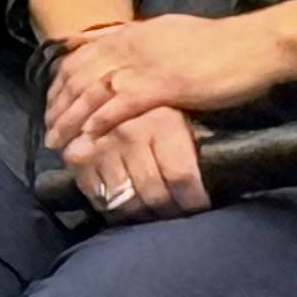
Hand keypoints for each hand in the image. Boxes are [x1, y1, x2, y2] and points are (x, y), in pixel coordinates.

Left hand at [44, 12, 281, 147]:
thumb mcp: (172, 33)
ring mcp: (147, 64)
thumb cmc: (220, 45)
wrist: (254, 45)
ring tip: (59, 141)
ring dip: (72, 118)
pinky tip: (89, 136)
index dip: (61, 79)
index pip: (82, 53)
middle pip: (80, 74)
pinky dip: (102, 121)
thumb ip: (143, 42)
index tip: (52, 101)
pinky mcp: (165, 85)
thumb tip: (121, 49)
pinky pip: (122, 105)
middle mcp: (133, 45)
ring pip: (94, 91)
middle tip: (48, 128)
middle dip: (59, 103)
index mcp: (135, 32)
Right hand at [60, 107, 209, 221]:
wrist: (103, 80)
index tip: (199, 207)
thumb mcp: (180, 109)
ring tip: (154, 214)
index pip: (181, 176)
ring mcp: (100, 148)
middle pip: (154, 194)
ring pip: (127, 203)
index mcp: (160, 122)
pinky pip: (99, 200)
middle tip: (176, 214)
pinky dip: (115, 211)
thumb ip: (193, 141)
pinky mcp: (77, 159)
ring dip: (143, 216)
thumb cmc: (155, 101)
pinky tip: (128, 208)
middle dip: (170, 212)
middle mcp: (129, 135)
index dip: (193, 201)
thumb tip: (218, 177)